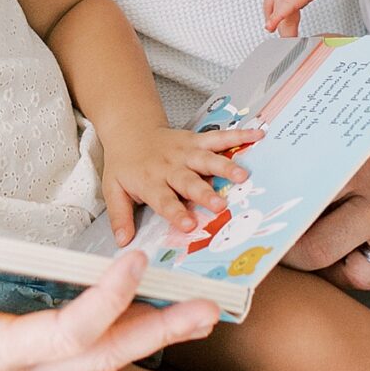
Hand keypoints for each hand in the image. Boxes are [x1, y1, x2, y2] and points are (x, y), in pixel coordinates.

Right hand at [0, 245, 221, 370]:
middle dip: (155, 332)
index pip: (62, 335)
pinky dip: (118, 336)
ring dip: (147, 337)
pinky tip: (146, 316)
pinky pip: (77, 359)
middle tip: (209, 310)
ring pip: (94, 364)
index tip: (134, 261)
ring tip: (198, 314)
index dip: (105, 302)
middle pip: (97, 359)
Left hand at [99, 118, 262, 242]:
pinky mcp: (196, 140)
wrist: (130, 129)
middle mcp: (170, 167)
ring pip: (207, 159)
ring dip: (225, 166)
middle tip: (220, 206)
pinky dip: (238, 136)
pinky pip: (219, 138)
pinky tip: (256, 136)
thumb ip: (120, 216)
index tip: (188, 225)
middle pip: (189, 181)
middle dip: (205, 193)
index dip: (176, 212)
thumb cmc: (125, 163)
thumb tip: (124, 241)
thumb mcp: (113, 189)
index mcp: (150, 181)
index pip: (163, 200)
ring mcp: (185, 152)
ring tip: (242, 176)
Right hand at [263, 0, 365, 36]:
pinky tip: (279, 28)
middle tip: (295, 49)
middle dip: (284, 32)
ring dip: (278, 27)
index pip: (288, 1)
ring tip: (287, 45)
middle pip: (280, 14)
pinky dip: (273, 19)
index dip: (279, 15)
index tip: (270, 26)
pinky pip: (269, 8)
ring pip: (272, 13)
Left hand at [285, 22, 369, 290]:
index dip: (272, 215)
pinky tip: (354, 245)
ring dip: (330, 266)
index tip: (257, 215)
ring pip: (352, 272)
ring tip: (317, 248)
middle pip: (315, 249)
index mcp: (358, 157)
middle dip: (290, 251)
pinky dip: (366, 264)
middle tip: (278, 238)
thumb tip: (275, 113)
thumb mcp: (367, 96)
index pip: (299, 199)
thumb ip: (325, 113)